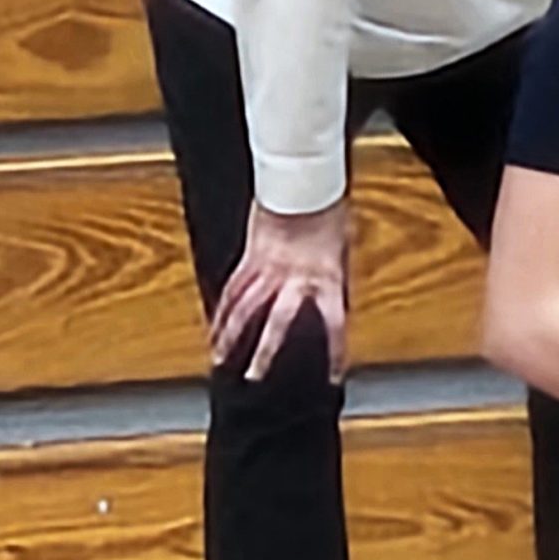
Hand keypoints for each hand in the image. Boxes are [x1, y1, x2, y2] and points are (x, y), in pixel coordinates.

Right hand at [210, 200, 349, 383]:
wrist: (302, 183)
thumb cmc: (328, 211)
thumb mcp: (344, 249)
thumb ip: (336, 281)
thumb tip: (337, 306)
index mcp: (325, 277)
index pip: (334, 323)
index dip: (335, 351)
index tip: (333, 375)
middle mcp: (294, 278)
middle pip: (275, 321)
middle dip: (264, 351)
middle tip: (254, 377)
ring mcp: (267, 268)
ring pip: (244, 308)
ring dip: (230, 335)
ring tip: (218, 358)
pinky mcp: (250, 257)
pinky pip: (233, 289)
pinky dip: (223, 309)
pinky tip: (215, 326)